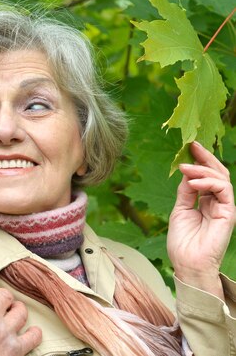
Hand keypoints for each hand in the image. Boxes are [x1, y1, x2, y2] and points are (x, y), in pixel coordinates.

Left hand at [167, 141, 234, 297]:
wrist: (187, 263)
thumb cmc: (182, 242)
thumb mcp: (180, 210)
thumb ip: (186, 191)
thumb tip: (186, 172)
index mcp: (206, 201)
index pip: (207, 175)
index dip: (200, 160)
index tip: (189, 147)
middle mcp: (217, 202)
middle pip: (218, 173)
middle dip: (205, 157)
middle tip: (192, 145)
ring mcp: (225, 207)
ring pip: (221, 178)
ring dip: (202, 169)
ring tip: (185, 167)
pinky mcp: (229, 213)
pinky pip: (223, 190)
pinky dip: (208, 182)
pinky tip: (193, 182)